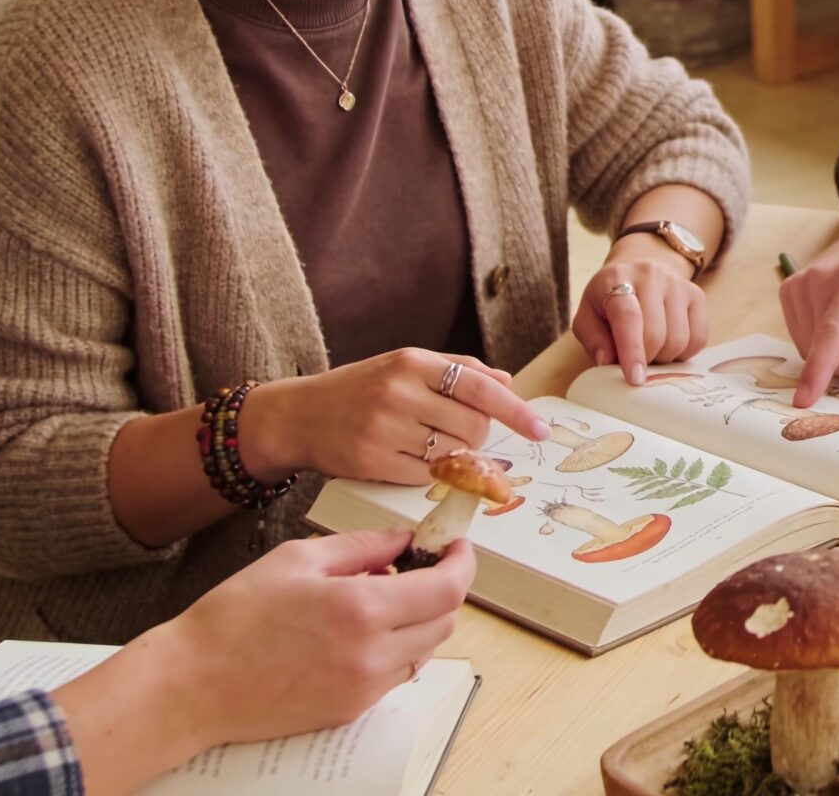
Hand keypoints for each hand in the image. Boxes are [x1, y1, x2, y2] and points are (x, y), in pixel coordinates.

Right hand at [71, 529, 473, 764]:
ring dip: (420, 621)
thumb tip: (402, 540)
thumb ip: (362, 547)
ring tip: (383, 599)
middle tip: (418, 567)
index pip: (448, 588)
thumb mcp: (298, 559)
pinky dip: (396, 650)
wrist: (191, 685)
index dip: (462, 564)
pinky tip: (361, 633)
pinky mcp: (350, 711)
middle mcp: (372, 655)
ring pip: (425, 651)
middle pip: (445, 621)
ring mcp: (363, 689)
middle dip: (443, 589)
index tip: (456, 547)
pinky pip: (396, 676)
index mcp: (361, 610)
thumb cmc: (233, 618)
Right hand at [244, 350, 546, 487]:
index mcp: (412, 362)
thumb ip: (457, 371)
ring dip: (455, 457)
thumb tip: (507, 382)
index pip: (479, 386)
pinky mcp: (371, 460)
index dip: (515, 411)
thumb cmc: (359, 390)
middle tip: (459, 435)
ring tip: (430, 444)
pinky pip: (424, 476)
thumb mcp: (404, 366)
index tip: (539, 429)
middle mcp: (399, 392)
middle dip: (477, 437)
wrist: (299, 416)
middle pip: (472, 426)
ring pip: (451, 454)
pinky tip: (408, 458)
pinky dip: (427, 473)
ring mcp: (384, 428)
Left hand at [572, 240, 709, 383]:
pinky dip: (683, 353)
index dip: (632, 351)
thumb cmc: (608, 300)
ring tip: (650, 350)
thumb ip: (593, 339)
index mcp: (617, 278)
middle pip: (656, 333)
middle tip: (635, 360)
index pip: (629, 317)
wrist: (639, 269)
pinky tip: (669, 345)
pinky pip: (698, 339)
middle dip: (645, 359)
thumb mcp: (588, 316)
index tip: (634, 378)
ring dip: (664, 358)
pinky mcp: (697, 295)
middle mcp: (651, 275)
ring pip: (678, 339)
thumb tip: (608, 361)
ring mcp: (677, 284)